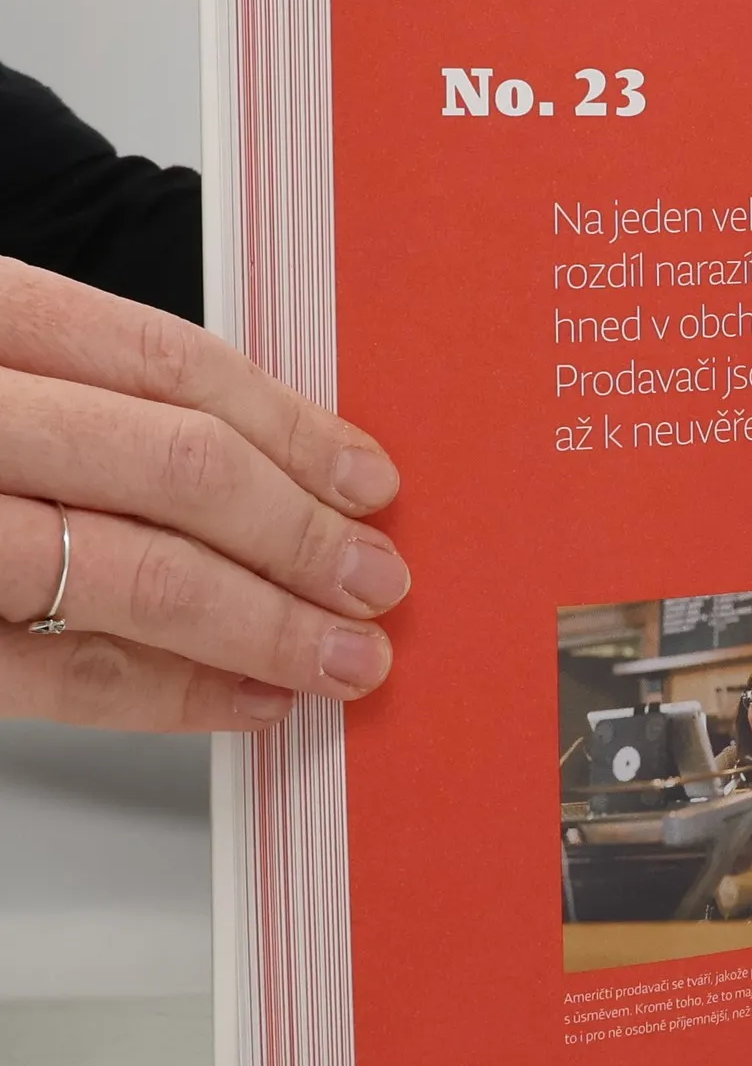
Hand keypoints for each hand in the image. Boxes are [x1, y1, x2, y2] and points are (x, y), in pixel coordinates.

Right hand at [0, 260, 408, 730]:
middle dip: (300, 536)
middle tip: (377, 580)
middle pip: (173, 470)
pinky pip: (59, 672)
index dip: (292, 429)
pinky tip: (248, 701)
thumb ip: (91, 390)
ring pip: (130, 573)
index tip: (370, 480)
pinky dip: (170, 694)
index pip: (171, 365)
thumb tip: (273, 458)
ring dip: (263, 624)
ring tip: (343, 656)